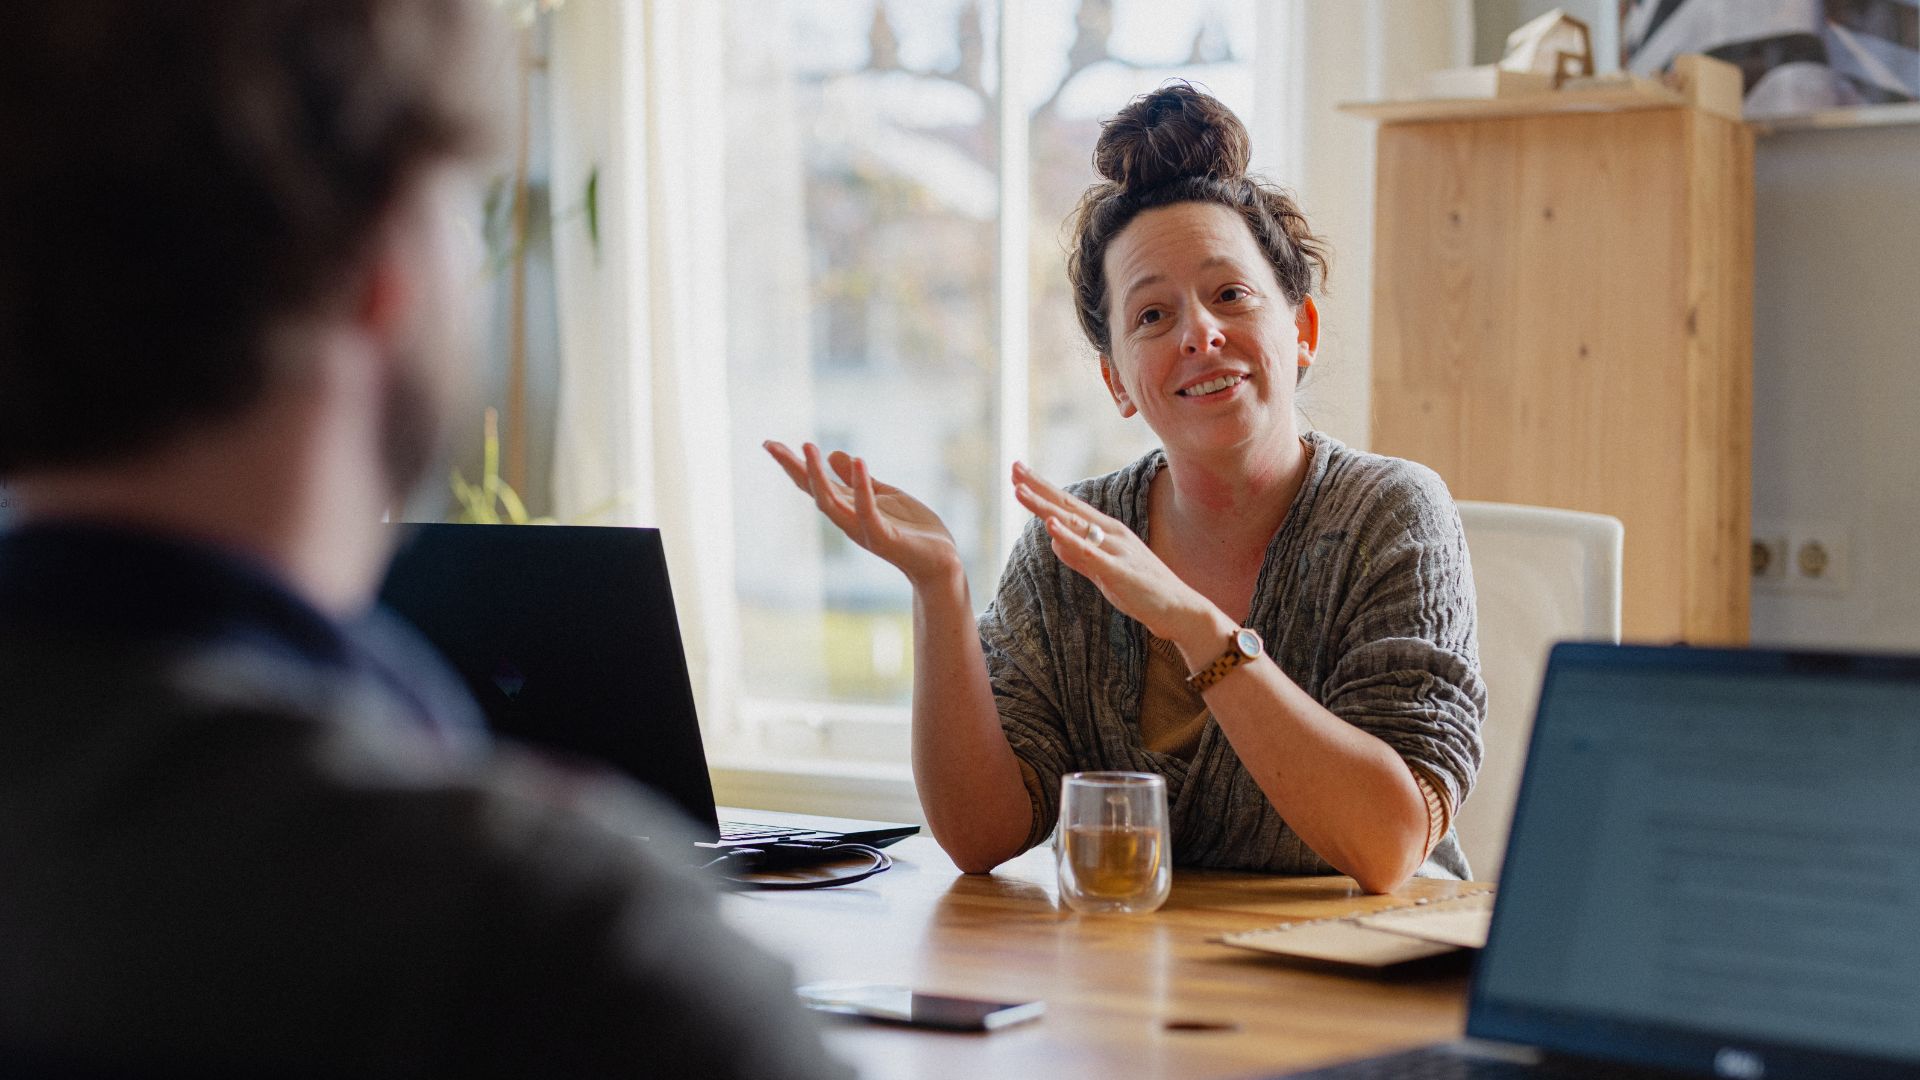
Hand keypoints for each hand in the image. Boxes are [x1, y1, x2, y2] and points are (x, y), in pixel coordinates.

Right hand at [764, 441, 962, 589]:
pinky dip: (862, 487)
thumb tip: (833, 453)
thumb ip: (859, 479)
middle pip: (814, 492)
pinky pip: (868, 511)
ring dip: (818, 476)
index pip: (815, 485)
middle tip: (771, 445)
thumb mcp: (885, 495)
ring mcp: (864, 530)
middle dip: (793, 469)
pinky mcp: (885, 537)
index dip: (793, 465)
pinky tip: (859, 461)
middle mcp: (850, 520)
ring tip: (808, 447)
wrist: (941, 563)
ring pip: (832, 503)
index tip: (770, 444)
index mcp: (849, 509)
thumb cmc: (914, 531)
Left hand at [1011, 461, 1216, 643]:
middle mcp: (1110, 533)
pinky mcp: (1118, 570)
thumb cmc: (1142, 590)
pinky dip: (1069, 537)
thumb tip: (1054, 539)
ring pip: (1074, 524)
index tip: (1019, 471)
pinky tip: (1051, 525)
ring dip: (1045, 507)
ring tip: (1020, 490)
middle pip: (1067, 506)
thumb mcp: (1102, 570)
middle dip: (1038, 487)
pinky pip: (1089, 552)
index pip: (1068, 505)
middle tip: (1013, 467)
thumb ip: (1078, 556)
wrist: (1180, 609)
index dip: (1042, 488)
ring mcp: (1115, 549)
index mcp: (1106, 531)